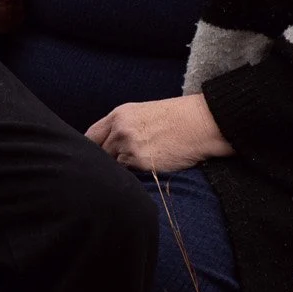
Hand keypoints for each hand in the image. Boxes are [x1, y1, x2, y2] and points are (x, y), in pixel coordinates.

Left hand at [86, 94, 231, 172]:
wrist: (201, 123)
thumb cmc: (177, 118)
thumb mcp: (143, 114)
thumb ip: (122, 127)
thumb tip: (107, 147)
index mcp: (119, 115)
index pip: (90, 136)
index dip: (91, 150)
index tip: (93, 159)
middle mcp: (119, 129)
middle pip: (98, 154)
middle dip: (105, 163)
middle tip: (114, 169)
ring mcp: (128, 146)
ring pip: (113, 167)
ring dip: (120, 171)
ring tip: (138, 167)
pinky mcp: (140, 162)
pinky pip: (128, 175)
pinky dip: (134, 176)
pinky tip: (148, 169)